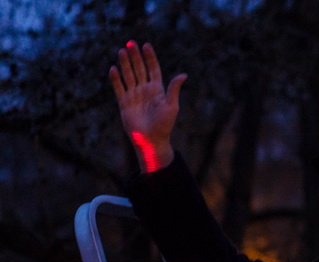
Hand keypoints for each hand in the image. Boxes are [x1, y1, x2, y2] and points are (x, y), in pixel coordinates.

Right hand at [109, 41, 186, 171]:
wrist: (151, 140)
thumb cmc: (164, 125)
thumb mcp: (172, 106)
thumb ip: (174, 89)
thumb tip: (184, 75)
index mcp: (157, 90)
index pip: (153, 69)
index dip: (150, 58)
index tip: (146, 45)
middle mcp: (145, 90)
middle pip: (139, 69)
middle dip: (135, 57)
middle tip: (131, 43)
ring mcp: (134, 95)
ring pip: (128, 75)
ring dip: (125, 64)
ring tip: (122, 51)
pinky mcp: (124, 103)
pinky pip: (119, 88)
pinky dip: (115, 79)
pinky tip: (113, 69)